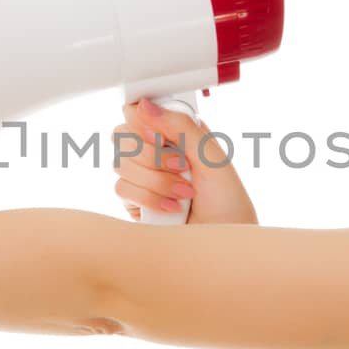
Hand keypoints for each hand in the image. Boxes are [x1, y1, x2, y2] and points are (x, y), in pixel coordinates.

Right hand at [111, 97, 257, 225]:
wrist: (224, 243)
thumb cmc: (228, 202)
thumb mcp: (212, 156)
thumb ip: (181, 126)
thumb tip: (144, 105)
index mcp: (175, 133)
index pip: (137, 111)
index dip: (141, 120)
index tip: (159, 135)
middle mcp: (155, 152)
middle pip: (122, 135)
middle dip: (153, 154)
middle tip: (181, 167)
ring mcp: (142, 177)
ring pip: (120, 163)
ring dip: (157, 180)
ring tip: (185, 193)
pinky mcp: (134, 202)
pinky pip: (122, 188)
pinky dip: (150, 198)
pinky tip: (173, 208)